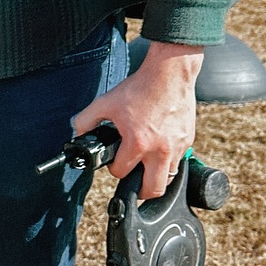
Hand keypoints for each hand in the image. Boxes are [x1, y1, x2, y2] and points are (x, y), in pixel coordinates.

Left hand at [70, 40, 203, 200]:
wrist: (170, 74)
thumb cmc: (140, 88)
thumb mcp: (105, 102)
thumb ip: (86, 120)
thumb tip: (77, 133)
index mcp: (138, 143)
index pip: (122, 173)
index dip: (114, 169)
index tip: (115, 162)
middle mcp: (160, 150)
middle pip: (154, 190)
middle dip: (141, 191)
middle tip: (135, 183)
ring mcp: (177, 146)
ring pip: (169, 178)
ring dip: (157, 177)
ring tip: (147, 167)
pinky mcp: (188, 140)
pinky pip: (179, 161)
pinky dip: (169, 161)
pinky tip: (159, 150)